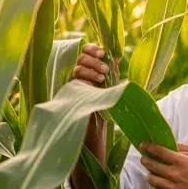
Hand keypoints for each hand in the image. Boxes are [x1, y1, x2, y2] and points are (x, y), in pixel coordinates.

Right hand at [68, 44, 117, 188]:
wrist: (95, 139)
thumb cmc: (102, 115)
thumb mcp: (110, 91)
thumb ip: (111, 73)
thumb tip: (117, 55)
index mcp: (88, 74)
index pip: (85, 53)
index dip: (92, 49)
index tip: (102, 53)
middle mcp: (78, 79)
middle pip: (80, 59)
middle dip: (92, 60)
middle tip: (104, 69)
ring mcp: (73, 88)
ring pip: (76, 70)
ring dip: (89, 70)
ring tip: (101, 78)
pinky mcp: (70, 98)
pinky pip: (73, 84)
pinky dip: (84, 82)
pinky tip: (94, 86)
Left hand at [140, 143, 187, 188]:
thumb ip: (186, 149)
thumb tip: (172, 145)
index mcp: (182, 162)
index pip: (159, 151)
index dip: (148, 147)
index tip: (143, 145)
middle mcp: (174, 174)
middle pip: (151, 165)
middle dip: (145, 160)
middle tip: (145, 158)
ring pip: (152, 180)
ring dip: (150, 174)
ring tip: (153, 173)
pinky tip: (159, 186)